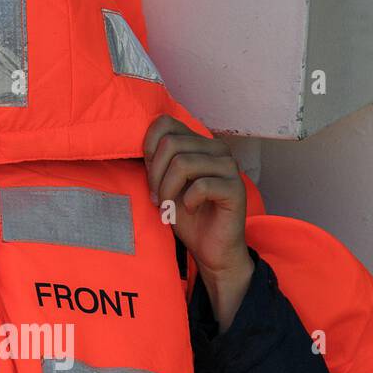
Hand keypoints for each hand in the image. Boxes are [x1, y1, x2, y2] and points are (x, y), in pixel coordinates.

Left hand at [143, 115, 252, 331]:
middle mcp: (217, 149)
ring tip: (168, 206)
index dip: (148, 147)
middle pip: (171, 144)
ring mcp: (229, 167)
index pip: (165, 123)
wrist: (211, 249)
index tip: (149, 176)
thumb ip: (155, 162)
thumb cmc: (187, 217)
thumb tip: (137, 143)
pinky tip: (190, 210)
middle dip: (155, 175)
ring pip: (183, 163)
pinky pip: (201, 185)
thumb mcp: (163, 184)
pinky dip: (187, 201)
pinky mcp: (235, 188)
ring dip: (167, 189)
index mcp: (199, 142)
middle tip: (157, 198)